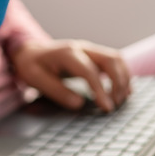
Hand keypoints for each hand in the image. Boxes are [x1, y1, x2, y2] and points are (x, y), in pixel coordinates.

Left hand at [11, 39, 130, 111]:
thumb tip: (79, 103)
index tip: (107, 108)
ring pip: (116, 58)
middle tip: (116, 104)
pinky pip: (114, 61)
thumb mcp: (36, 80)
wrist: (31, 52)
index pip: (90, 71)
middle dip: (118, 83)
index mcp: (67, 54)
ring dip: (123, 78)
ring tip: (122, 99)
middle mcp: (82, 48)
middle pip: (110, 60)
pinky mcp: (94, 54)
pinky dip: (123, 74)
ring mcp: (90, 49)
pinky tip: (124, 90)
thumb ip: (57, 91)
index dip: (100, 90)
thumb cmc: (33, 66)